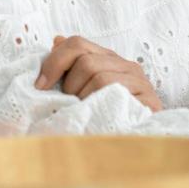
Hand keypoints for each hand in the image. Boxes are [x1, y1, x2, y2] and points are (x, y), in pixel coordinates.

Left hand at [34, 35, 162, 112]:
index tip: (40, 86)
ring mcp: (139, 80)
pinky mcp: (148, 98)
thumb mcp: (81, 93)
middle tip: (69, 104)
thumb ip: (70, 69)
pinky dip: (97, 101)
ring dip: (83, 97)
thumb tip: (56, 40)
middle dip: (69, 85)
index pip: (77, 43)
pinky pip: (113, 89)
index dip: (54, 61)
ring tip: (85, 112)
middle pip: (85, 60)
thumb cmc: (104, 120)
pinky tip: (95, 114)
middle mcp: (126, 65)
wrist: (138, 147)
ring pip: (98, 75)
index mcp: (109, 60)